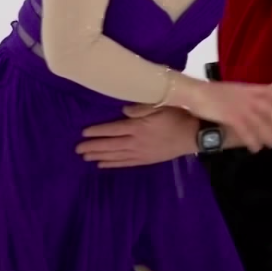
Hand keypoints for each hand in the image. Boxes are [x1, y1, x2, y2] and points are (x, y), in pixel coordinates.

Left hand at [77, 105, 199, 167]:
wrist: (194, 136)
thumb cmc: (177, 116)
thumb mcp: (161, 106)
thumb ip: (141, 108)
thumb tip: (123, 110)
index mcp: (138, 127)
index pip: (113, 129)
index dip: (97, 131)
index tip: (83, 133)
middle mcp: (136, 142)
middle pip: (111, 145)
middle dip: (93, 147)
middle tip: (77, 149)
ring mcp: (141, 153)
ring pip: (116, 155)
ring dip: (100, 156)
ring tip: (85, 157)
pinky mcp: (146, 160)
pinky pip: (126, 163)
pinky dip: (113, 164)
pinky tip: (102, 165)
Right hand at [167, 77, 271, 151]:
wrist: (195, 92)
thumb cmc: (206, 91)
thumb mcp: (225, 90)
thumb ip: (235, 94)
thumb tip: (239, 99)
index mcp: (243, 88)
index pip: (265, 90)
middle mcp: (245, 97)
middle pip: (266, 107)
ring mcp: (239, 107)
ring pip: (258, 122)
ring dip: (266, 134)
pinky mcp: (232, 117)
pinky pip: (245, 131)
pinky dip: (252, 141)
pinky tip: (256, 148)